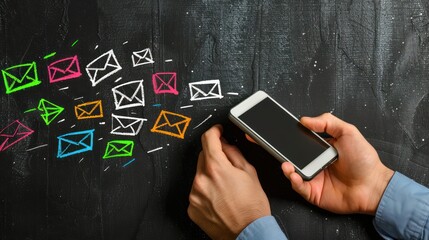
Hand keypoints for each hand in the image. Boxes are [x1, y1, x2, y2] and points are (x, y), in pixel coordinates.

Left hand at [188, 125, 270, 239]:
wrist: (248, 234)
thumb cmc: (252, 208)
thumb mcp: (250, 173)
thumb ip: (234, 153)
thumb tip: (224, 144)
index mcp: (216, 168)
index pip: (208, 139)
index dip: (214, 131)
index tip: (217, 131)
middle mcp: (201, 180)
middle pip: (203, 157)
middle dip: (214, 157)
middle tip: (228, 168)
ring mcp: (194, 195)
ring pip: (199, 174)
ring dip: (210, 175)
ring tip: (225, 188)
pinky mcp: (192, 207)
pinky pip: (197, 191)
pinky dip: (205, 190)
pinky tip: (219, 198)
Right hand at [281, 113, 393, 214]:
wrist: (373, 186)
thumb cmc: (364, 161)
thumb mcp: (348, 132)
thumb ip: (327, 122)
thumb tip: (305, 119)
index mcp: (322, 149)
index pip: (302, 142)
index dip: (293, 138)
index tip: (285, 133)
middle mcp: (316, 163)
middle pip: (295, 157)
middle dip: (285, 153)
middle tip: (280, 149)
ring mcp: (314, 178)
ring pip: (293, 172)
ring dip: (287, 168)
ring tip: (286, 164)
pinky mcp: (313, 193)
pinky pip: (299, 187)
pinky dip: (294, 181)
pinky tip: (294, 174)